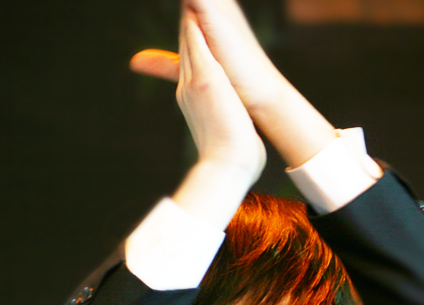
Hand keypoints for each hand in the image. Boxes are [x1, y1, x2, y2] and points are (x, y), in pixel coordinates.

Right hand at [132, 0, 334, 168]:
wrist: (226, 169)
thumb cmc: (233, 159)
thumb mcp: (225, 135)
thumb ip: (226, 124)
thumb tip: (237, 135)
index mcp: (192, 98)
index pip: (191, 59)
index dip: (193, 36)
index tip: (194, 17)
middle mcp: (188, 86)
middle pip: (186, 42)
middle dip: (188, 18)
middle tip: (190, 2)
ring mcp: (194, 81)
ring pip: (188, 36)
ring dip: (189, 14)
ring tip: (191, 1)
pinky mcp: (206, 79)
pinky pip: (195, 39)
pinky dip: (194, 20)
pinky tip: (194, 5)